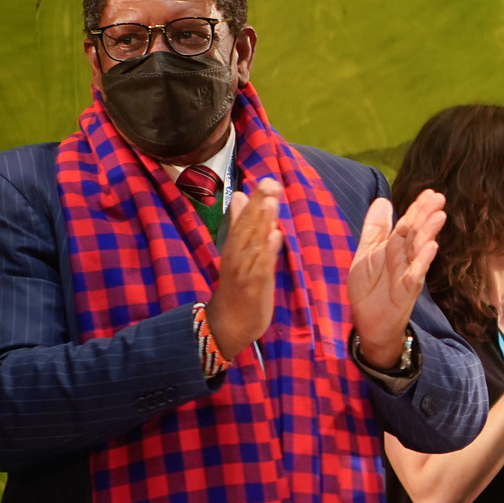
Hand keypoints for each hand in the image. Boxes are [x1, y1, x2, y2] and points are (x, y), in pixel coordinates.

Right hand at [207, 177, 283, 360]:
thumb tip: (242, 196)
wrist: (227, 324)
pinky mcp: (255, 286)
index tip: (266, 179)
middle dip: (260, 204)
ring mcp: (245, 270)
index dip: (256, 199)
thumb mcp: (237, 252)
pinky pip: (261, 267)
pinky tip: (276, 236)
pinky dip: (268, 251)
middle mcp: (238, 255)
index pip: (245, 219)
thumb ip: (240, 223)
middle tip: (270, 182)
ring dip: (262, 222)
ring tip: (271, 202)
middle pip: (248, 226)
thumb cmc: (237, 286)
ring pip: (254, 243)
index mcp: (235, 247)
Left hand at [350, 188, 445, 369]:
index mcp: (394, 249)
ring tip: (439, 215)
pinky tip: (431, 247)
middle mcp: (404, 260)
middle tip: (439, 197)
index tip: (429, 192)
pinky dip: (422, 261)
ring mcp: (407, 275)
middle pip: (415, 234)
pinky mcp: (405, 293)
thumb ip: (375, 229)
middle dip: (426, 215)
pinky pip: (415, 275)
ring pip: (418, 251)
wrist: (368, 324)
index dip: (416, 208)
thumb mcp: (366, 253)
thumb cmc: (369, 289)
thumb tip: (384, 200)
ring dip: (429, 233)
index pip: (407, 224)